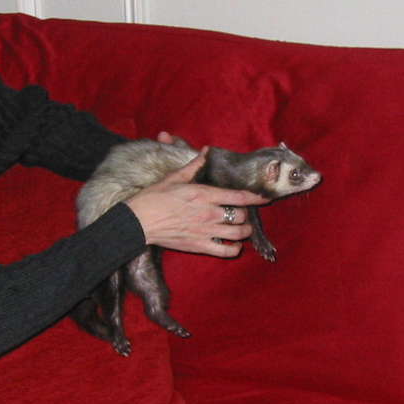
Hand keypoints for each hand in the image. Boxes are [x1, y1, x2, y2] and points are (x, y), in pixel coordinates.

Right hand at [124, 149, 266, 257]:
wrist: (138, 221)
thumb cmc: (155, 197)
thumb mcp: (175, 177)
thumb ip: (195, 165)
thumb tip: (206, 151)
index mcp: (205, 194)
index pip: (239, 196)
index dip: (256, 197)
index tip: (264, 197)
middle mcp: (209, 214)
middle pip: (242, 216)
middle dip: (245, 214)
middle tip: (241, 213)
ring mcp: (206, 232)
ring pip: (239, 234)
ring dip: (244, 231)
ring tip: (241, 228)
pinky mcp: (199, 246)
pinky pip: (226, 252)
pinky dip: (234, 249)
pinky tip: (232, 245)